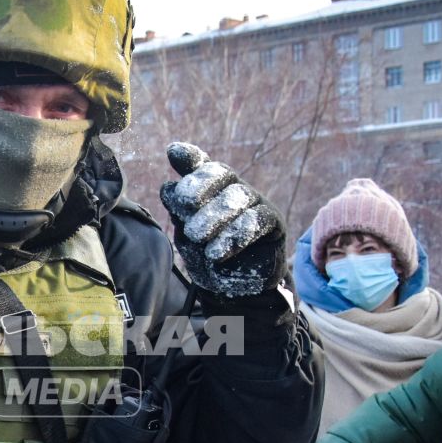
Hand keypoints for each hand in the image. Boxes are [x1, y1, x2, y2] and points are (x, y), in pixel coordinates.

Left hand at [158, 143, 285, 300]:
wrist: (235, 290)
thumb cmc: (209, 259)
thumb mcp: (187, 238)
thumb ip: (179, 214)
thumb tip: (167, 186)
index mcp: (210, 189)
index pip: (202, 165)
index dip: (189, 157)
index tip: (173, 152)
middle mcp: (234, 189)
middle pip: (221, 172)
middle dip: (200, 185)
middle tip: (186, 205)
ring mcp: (256, 202)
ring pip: (238, 194)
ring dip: (214, 215)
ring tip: (197, 236)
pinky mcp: (273, 221)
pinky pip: (257, 218)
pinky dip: (234, 235)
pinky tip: (216, 252)